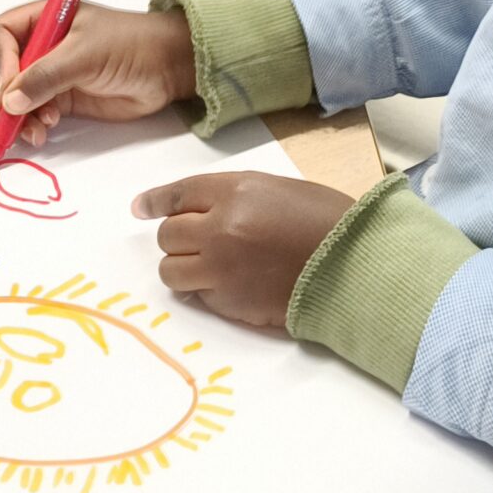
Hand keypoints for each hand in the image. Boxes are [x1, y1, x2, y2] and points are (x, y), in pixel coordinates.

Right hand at [0, 0, 194, 146]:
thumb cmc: (131, 45)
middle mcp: (40, 44)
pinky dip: (30, 125)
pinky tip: (43, 132)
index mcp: (42, 18)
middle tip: (12, 114)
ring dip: (16, 116)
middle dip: (2, 92)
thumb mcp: (86, 54)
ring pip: (12, 96)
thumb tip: (9, 101)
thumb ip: (46, 76)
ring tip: (35, 130)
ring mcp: (49, 73)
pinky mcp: (60, 99)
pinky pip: (31, 113)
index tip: (10, 86)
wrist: (167, 69)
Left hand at [132, 172, 351, 328]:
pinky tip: (231, 283)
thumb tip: (193, 209)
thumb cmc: (324, 220)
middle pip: (167, 235)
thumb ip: (231, 196)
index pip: (178, 194)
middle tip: (196, 240)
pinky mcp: (229, 303)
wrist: (353, 266)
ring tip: (206, 265)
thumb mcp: (276, 189)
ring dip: (182, 266)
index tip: (140, 208)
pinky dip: (205, 289)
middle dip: (176, 237)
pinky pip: (197, 295)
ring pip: (170, 271)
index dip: (155, 201)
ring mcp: (221, 270)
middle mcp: (219, 229)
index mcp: (235, 192)